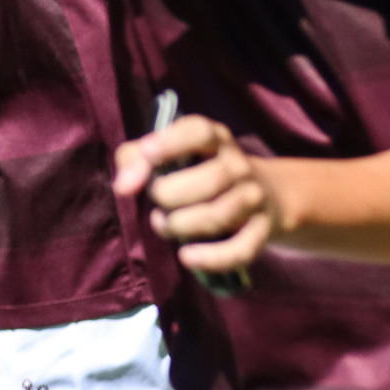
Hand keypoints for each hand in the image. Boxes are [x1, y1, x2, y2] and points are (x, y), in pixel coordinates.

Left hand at [113, 115, 278, 276]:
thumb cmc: (198, 170)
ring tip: (162, 224)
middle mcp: (239, 164)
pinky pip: (241, 249)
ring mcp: (254, 198)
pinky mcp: (262, 231)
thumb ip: (135, 159)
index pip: (199, 132)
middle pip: (207, 181)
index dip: (171, 142)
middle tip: (155, 202)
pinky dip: (211, 258)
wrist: (266, 194)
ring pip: (218, 216)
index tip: (146, 153)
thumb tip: (123, 186)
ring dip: (181, 225)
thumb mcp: (168, 153)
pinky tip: (186, 256)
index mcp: (214, 138)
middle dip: (168, 195)